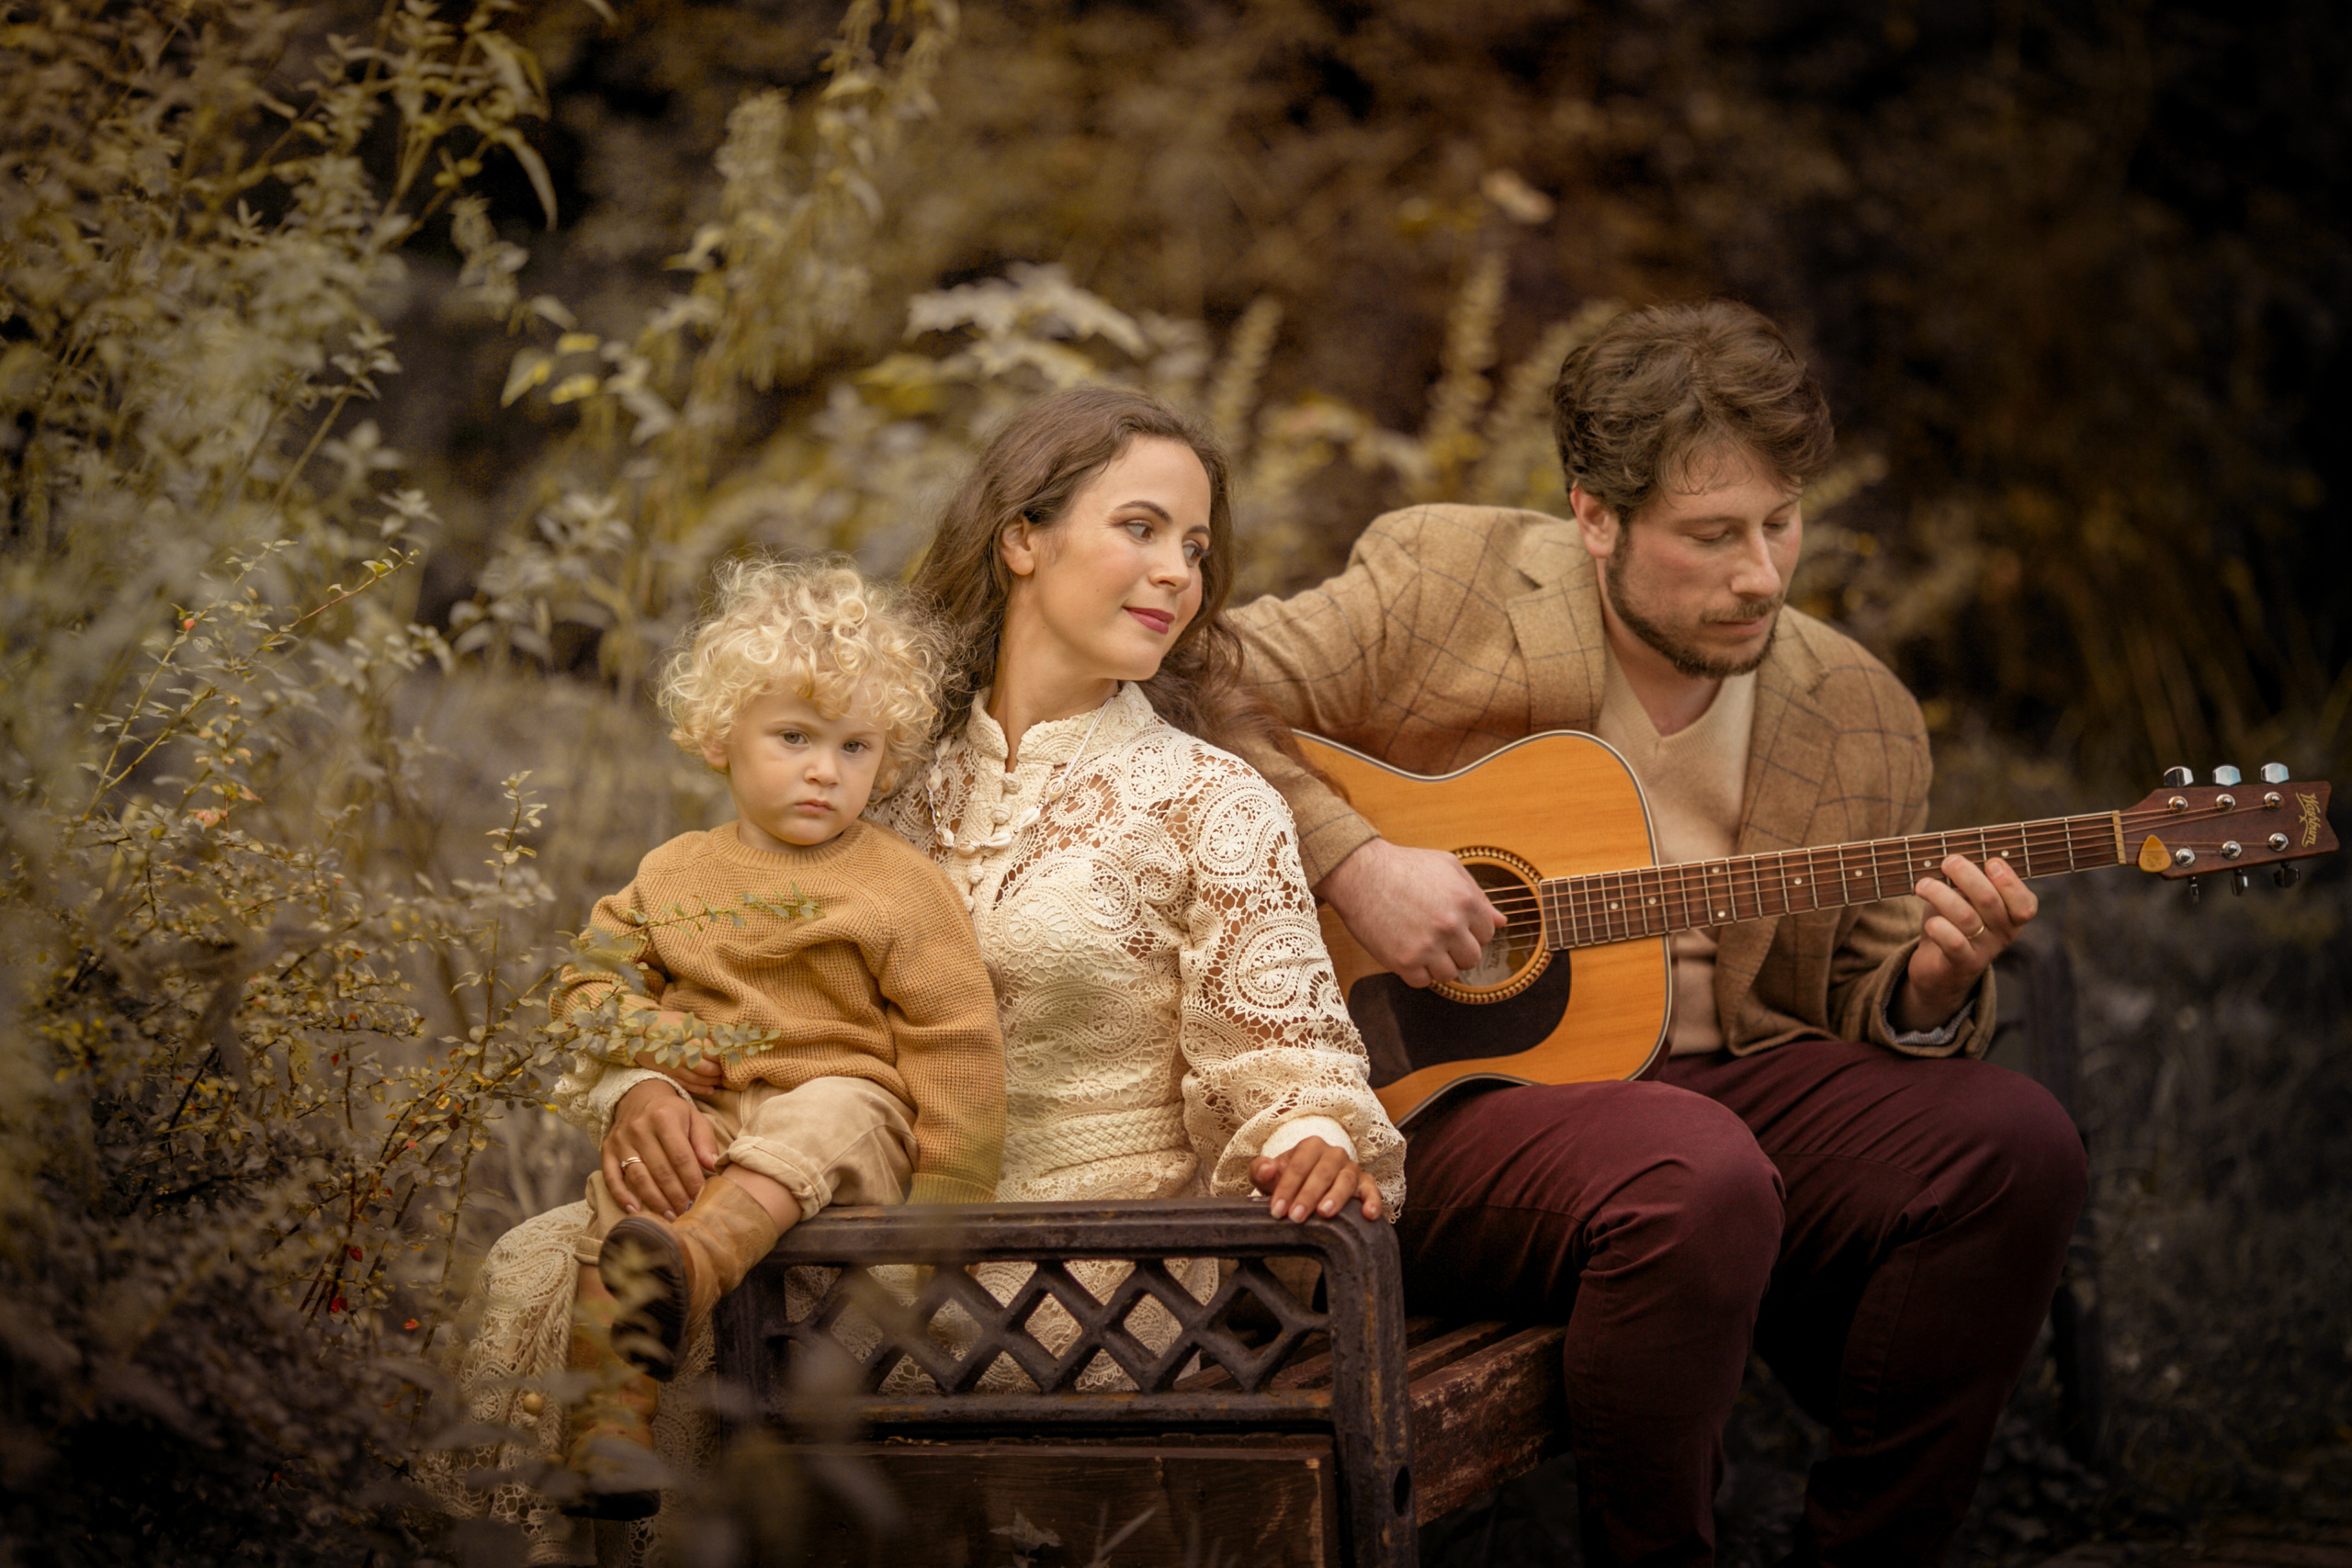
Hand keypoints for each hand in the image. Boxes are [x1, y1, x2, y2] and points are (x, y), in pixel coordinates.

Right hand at [603, 1079, 718, 1219]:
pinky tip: (635, 1211)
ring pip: (638, 1177)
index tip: (702, 1197)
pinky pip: (611, 1178)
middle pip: (660, 1170)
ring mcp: (620, 1141)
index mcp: (664, 1118)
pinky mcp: (607, 1151)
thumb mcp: (694, 1118)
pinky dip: (622, 1196)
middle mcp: (639, 1129)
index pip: (681, 1156)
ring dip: (655, 1201)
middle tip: (689, 1212)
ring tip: (670, 1216)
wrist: (639, 1097)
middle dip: (677, 1195)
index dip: (692, 1180)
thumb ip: (704, 1141)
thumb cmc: (672, 1113)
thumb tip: (713, 1166)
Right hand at [630, 1010, 724, 1098]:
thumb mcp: (684, 1019)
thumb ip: (701, 1030)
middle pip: (707, 1069)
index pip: (712, 1053)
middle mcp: (682, 1055)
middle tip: (728, 1072)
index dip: (724, 1058)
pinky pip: (686, 1085)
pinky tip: (710, 1090)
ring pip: (698, 1080)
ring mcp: (674, 1067)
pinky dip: (700, 1089)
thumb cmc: (663, 1022)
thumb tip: (717, 1042)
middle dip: (720, 1072)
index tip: (732, 1059)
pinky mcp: (668, 1074)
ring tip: (722, 1081)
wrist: (635, 1033)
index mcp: (688, 1040)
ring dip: (712, 1082)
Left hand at [1249, 1136, 1382, 1222]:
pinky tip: (1369, 1214)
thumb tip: (1267, 1169)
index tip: (1277, 1210)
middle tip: (1296, 1217)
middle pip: (1322, 1172)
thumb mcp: (1269, 1175)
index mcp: (1310, 1146)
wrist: (1306, 1187)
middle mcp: (1334, 1154)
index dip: (1287, 1187)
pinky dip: (1372, 1201)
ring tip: (1325, 1213)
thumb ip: (1261, 1170)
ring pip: (1346, 1180)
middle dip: (1308, 1195)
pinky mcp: (1364, 1184)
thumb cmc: (1286, 1180)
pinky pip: (1371, 1190)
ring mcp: (1351, 1168)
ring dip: (1336, 1197)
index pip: (1299, 1165)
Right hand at [1317, 837, 1503, 987]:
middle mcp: (1450, 926)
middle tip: (1437, 937)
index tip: (1452, 925)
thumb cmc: (1403, 866)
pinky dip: (1416, 972)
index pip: (1487, 934)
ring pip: (1449, 974)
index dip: (1470, 931)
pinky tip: (1406, 952)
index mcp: (1466, 901)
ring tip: (1420, 944)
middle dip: (1457, 950)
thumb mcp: (1447, 867)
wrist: (1359, 873)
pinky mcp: (1403, 962)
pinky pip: (1423, 982)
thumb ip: (1478, 895)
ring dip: (1437, 963)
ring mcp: (1427, 946)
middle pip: (1471, 959)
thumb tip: (1501, 922)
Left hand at [1895, 852, 2037, 1031]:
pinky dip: (1938, 926)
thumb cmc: (1954, 924)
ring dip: (1941, 895)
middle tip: (1947, 862)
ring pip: (1965, 917)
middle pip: (1989, 900)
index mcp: (2013, 917)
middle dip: (1966, 875)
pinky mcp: (1962, 964)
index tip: (1990, 861)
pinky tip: (1929, 921)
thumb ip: (1969, 882)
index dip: (2010, 881)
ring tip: (1923, 885)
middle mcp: (2004, 935)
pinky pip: (1953, 942)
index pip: (2024, 902)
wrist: (1939, 968)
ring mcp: (1984, 951)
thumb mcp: (1966, 900)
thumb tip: (1956, 856)